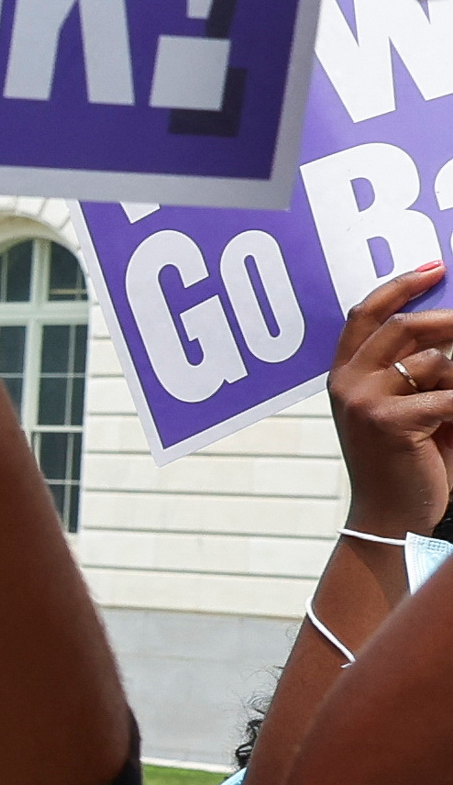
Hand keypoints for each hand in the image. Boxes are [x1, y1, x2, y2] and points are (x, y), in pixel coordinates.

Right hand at [324, 259, 452, 537]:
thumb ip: (415, 372)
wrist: (389, 516)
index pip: (366, 314)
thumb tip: (449, 335)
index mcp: (343, 375)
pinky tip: (450, 426)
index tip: (435, 268)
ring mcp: (364, 401)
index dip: (400, 285)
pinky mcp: (390, 421)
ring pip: (433, 363)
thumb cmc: (405, 462)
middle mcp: (346, 383)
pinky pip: (447, 396)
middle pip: (401, 326)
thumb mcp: (402, 408)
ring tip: (448, 416)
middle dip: (445, 320)